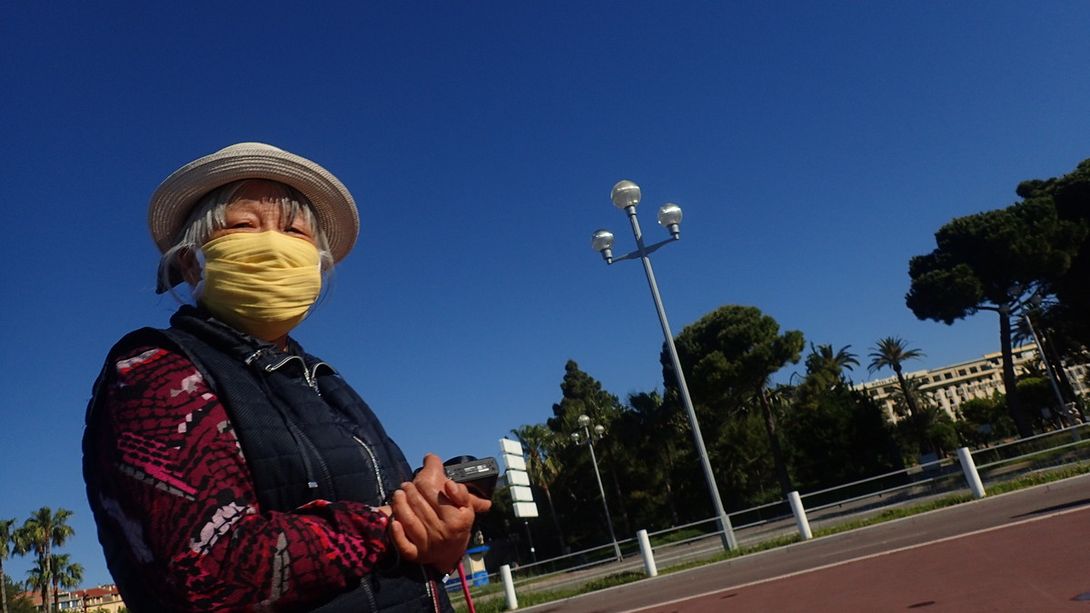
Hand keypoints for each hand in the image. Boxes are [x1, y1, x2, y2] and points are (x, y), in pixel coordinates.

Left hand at [388, 454, 489, 571]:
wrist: (451, 553)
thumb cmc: (457, 524)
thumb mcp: (467, 508)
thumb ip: (461, 492)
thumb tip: (449, 484)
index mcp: (456, 519)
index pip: (434, 494)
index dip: (423, 482)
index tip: (419, 479)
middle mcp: (442, 533)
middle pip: (420, 506)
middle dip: (410, 491)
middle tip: (406, 485)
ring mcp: (427, 545)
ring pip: (409, 522)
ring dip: (400, 505)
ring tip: (398, 494)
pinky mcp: (415, 555)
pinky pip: (403, 545)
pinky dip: (396, 533)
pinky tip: (394, 521)